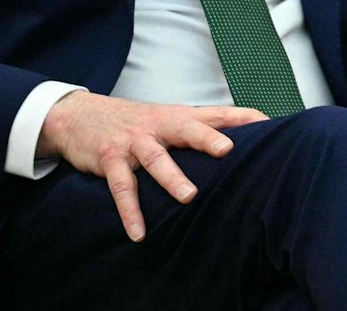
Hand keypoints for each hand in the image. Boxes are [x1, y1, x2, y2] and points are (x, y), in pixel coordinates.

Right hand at [36, 91, 266, 241]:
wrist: (79, 115)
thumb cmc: (136, 122)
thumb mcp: (169, 118)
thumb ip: (201, 126)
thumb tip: (242, 138)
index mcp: (179, 116)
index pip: (216, 113)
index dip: (241, 117)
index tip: (267, 124)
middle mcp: (160, 126)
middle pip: (188, 129)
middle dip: (208, 138)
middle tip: (228, 151)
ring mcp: (135, 142)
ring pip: (156, 159)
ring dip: (172, 178)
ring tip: (189, 197)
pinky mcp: (110, 159)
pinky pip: (122, 188)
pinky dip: (130, 212)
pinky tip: (138, 234)